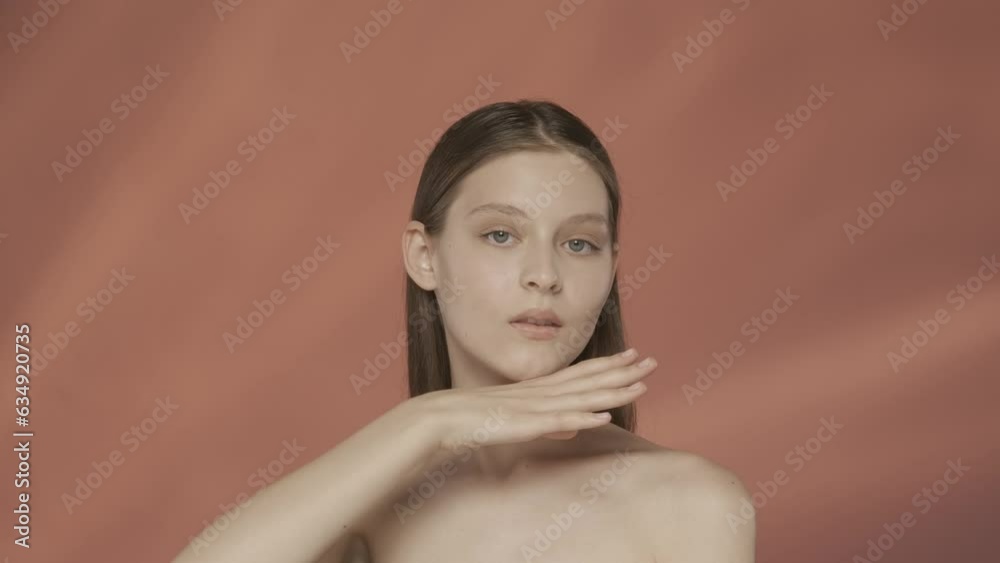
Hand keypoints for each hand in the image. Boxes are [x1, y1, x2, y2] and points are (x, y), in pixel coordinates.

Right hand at [409, 349, 656, 453]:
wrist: (441, 419)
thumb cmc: (475, 421)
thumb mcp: (518, 422)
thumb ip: (547, 425)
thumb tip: (572, 431)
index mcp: (539, 390)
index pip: (581, 373)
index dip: (609, 364)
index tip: (633, 355)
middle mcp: (542, 393)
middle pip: (589, 380)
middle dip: (622, 371)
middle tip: (652, 361)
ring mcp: (535, 407)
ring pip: (582, 398)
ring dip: (612, 392)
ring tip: (640, 386)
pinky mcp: (525, 425)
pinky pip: (560, 423)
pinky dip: (584, 420)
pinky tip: (605, 418)